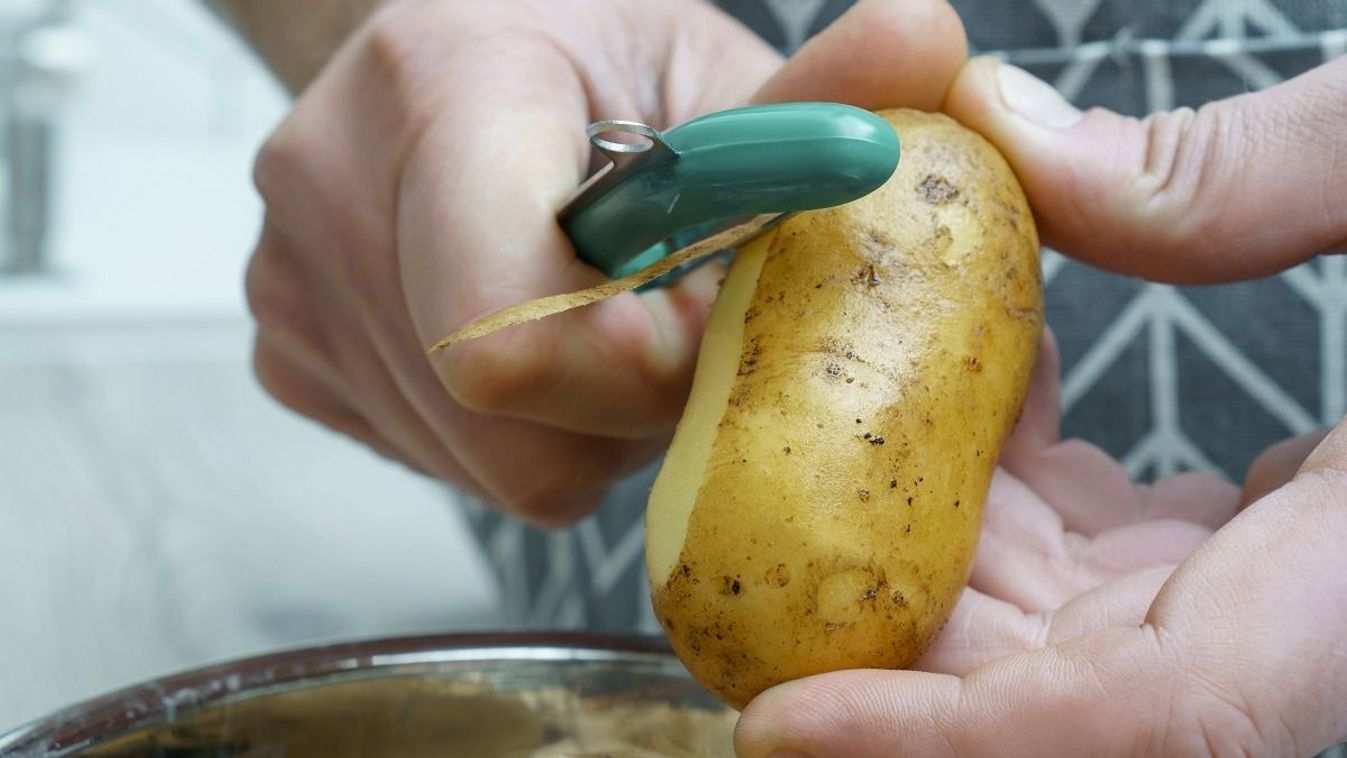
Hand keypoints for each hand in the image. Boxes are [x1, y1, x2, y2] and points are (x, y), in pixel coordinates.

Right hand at [244, 0, 965, 524]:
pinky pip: (448, 459)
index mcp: (437, 88)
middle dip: (627, 400)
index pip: (511, 325)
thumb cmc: (590, 63)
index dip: (639, 363)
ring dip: (586, 421)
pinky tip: (539, 341)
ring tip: (600, 316)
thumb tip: (928, 49)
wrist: (455, 68)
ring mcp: (292, 281)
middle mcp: (330, 184)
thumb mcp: (707, 72)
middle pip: (512, 420)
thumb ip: (817, 92)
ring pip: (489, 460)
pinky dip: (525, 428)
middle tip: (663, 316)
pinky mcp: (291, 353)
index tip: (696, 318)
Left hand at [734, 54, 1346, 754]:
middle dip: (885, 646)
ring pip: (1050, 638)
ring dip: (921, 555)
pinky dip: (999, 502)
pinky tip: (956, 400)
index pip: (1133, 733)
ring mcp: (1268, 617)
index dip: (941, 745)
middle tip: (740, 557)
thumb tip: (1013, 129)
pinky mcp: (1245, 565)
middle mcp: (1301, 642)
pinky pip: (1088, 571)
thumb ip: (1245, 177)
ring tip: (808, 452)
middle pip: (1047, 702)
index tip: (779, 729)